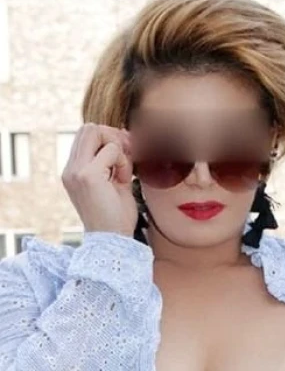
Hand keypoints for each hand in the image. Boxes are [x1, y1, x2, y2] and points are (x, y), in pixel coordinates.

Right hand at [61, 122, 137, 237]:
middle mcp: (70, 170)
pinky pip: (111, 150)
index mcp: (73, 172)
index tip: (125, 154)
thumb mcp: (115, 183)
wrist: (113, 242)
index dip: (108, 138)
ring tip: (123, 172)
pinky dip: (123, 162)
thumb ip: (115, 161)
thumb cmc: (116, 218)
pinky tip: (123, 180)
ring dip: (117, 148)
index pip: (86, 136)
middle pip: (89, 128)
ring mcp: (76, 172)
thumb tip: (123, 136)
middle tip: (127, 155)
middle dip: (112, 136)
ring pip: (97, 132)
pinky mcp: (88, 175)